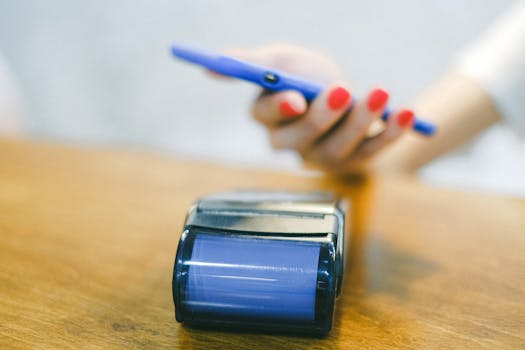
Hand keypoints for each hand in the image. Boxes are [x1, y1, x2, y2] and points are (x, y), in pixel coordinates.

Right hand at [223, 44, 415, 174]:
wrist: (338, 90)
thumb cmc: (303, 74)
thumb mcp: (279, 60)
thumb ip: (249, 62)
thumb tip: (209, 65)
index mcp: (268, 118)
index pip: (267, 118)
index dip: (280, 109)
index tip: (296, 98)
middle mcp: (291, 144)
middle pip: (301, 139)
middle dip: (323, 117)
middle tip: (341, 90)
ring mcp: (323, 156)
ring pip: (338, 150)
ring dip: (360, 123)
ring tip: (380, 93)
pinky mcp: (354, 159)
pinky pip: (372, 152)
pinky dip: (390, 134)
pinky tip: (409, 115)